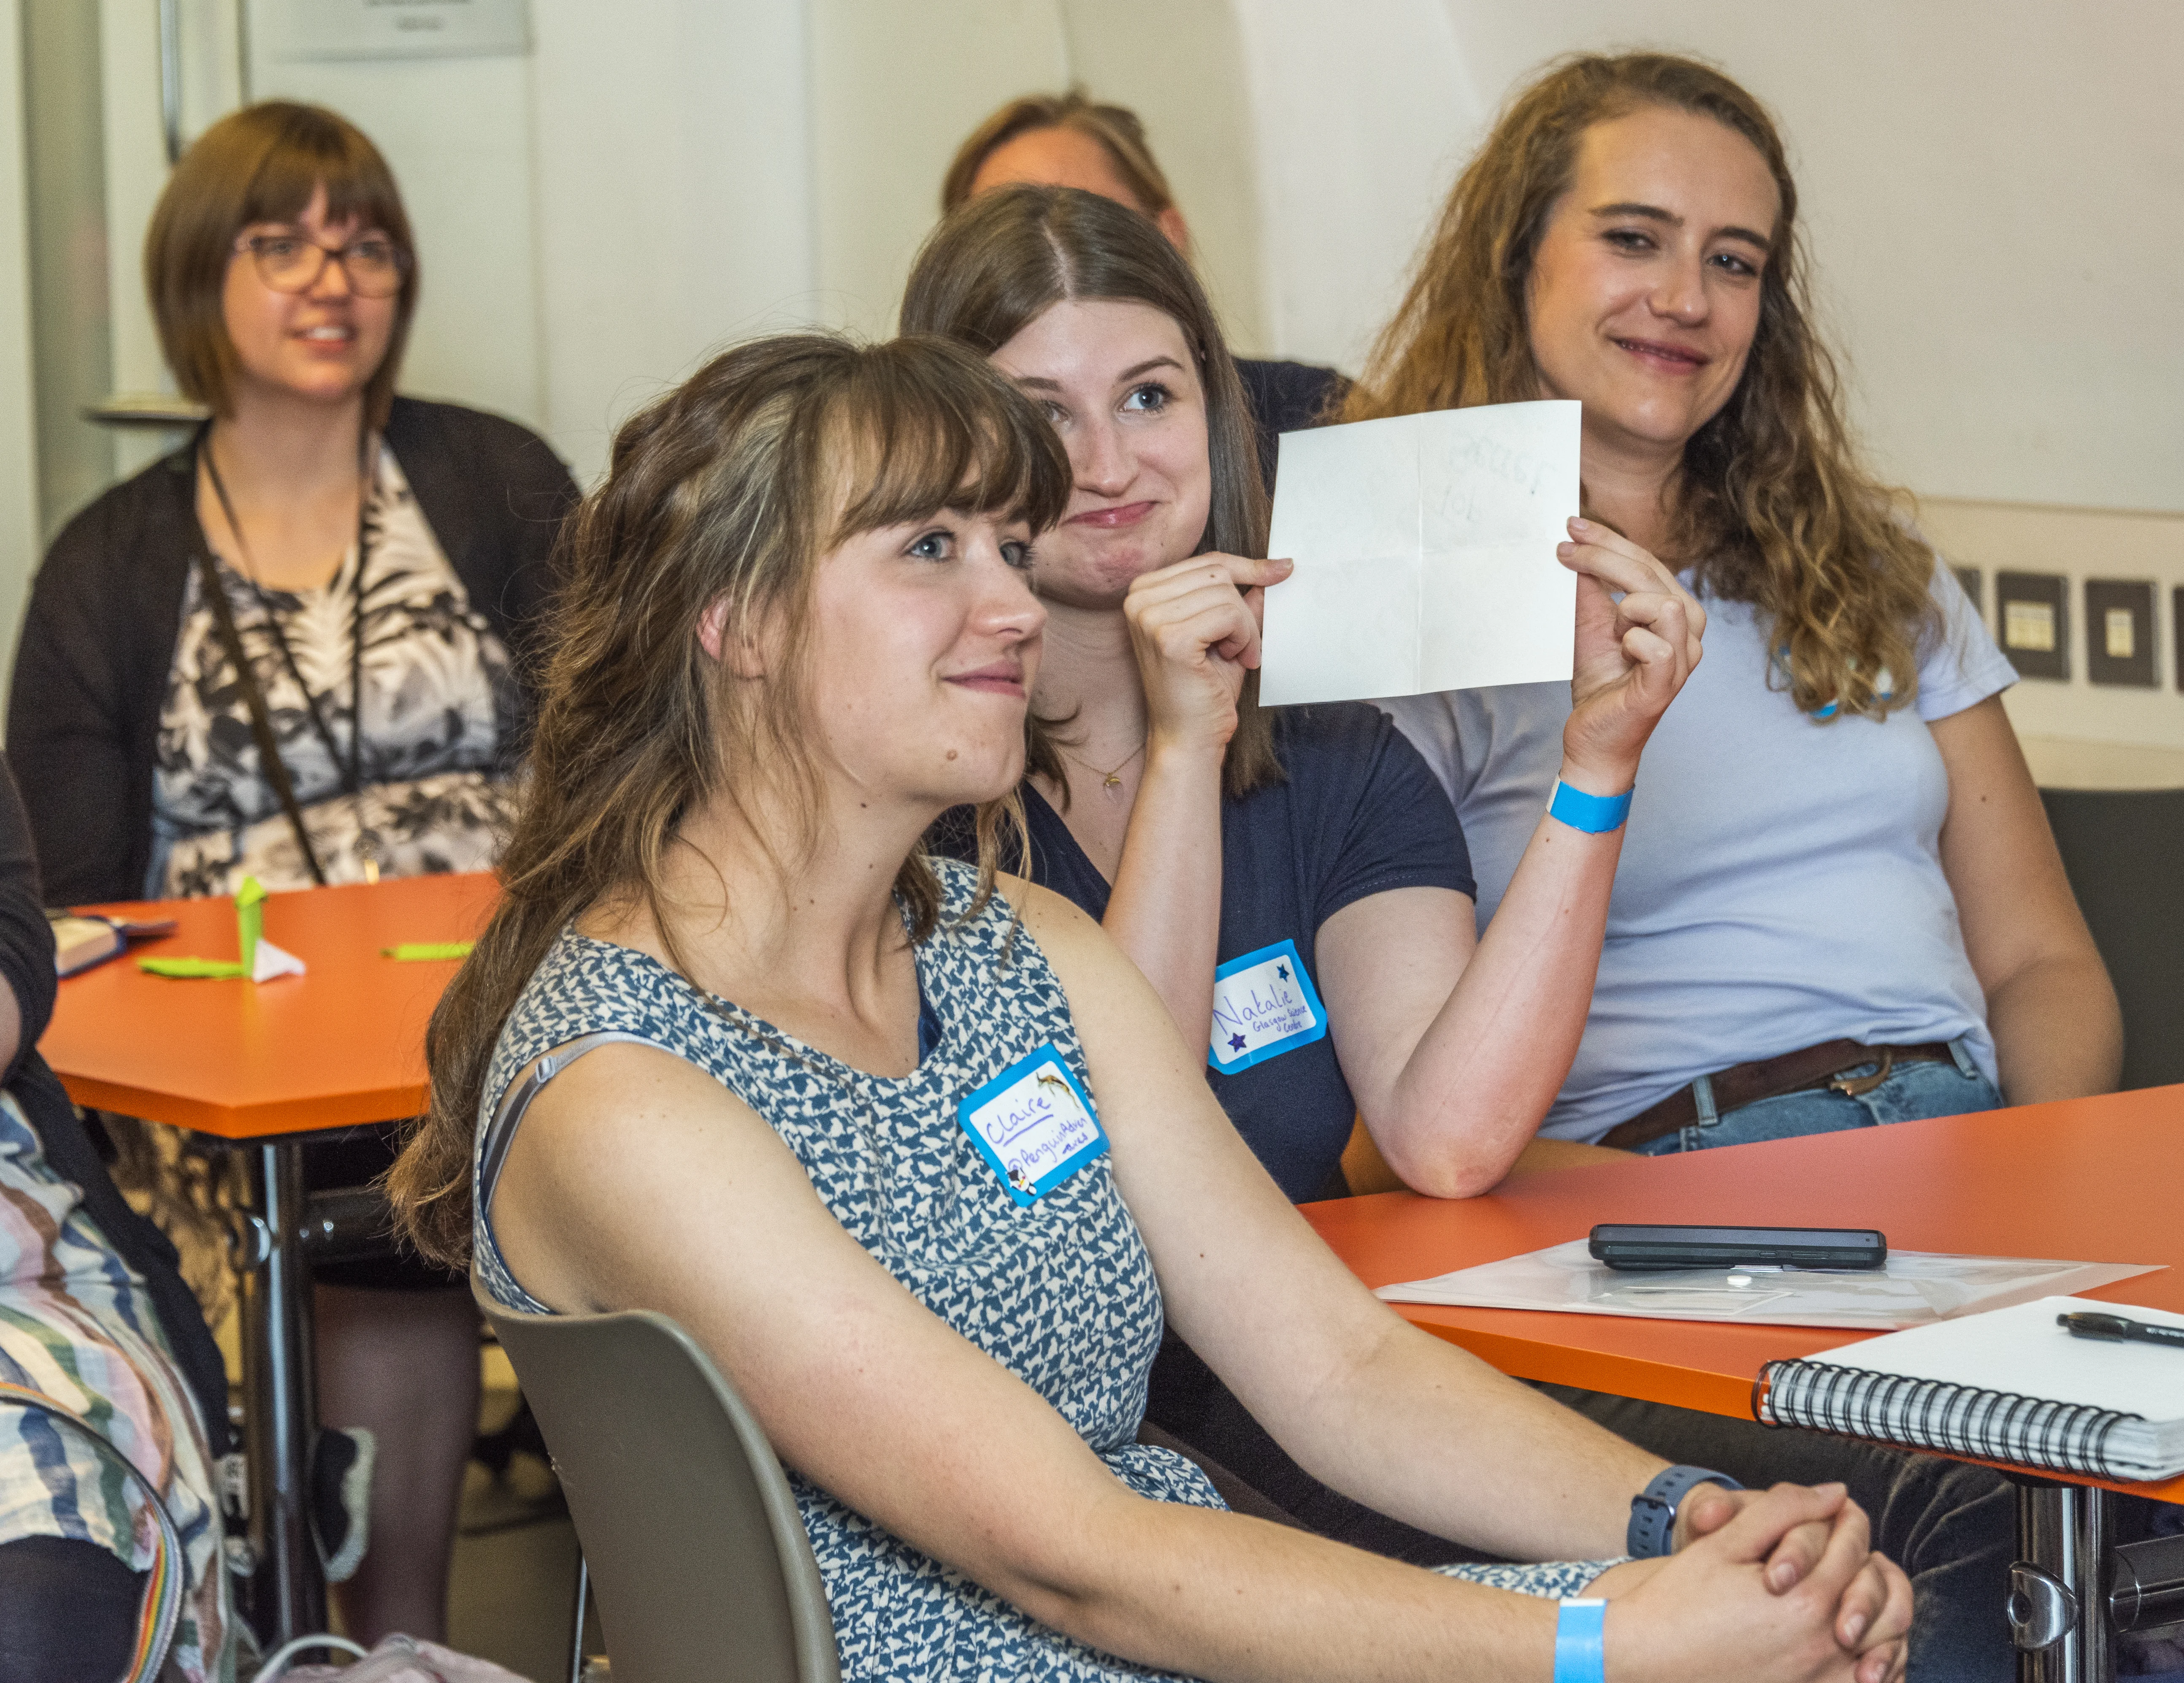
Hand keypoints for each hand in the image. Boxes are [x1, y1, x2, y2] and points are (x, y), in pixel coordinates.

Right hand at [1121, 554, 1292, 760]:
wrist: (1187, 738)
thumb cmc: (1202, 691)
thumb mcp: (1223, 634)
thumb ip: (1239, 601)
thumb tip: (1272, 570)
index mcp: (1143, 593)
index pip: (1207, 562)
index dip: (1248, 567)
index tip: (1282, 569)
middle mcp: (1138, 600)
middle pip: (1218, 574)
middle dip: (1244, 610)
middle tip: (1244, 646)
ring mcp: (1150, 618)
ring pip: (1226, 594)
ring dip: (1246, 629)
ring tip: (1237, 657)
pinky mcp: (1170, 638)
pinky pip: (1229, 615)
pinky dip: (1244, 638)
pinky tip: (1235, 660)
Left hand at [1557, 517, 1705, 793]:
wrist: (1595, 738)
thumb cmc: (1602, 684)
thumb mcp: (1592, 627)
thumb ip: (1594, 592)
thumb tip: (1580, 550)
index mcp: (1674, 612)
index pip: (1649, 562)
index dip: (1611, 541)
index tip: (1573, 527)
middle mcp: (1688, 632)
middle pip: (1653, 574)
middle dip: (1606, 556)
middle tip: (1566, 549)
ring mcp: (1682, 659)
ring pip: (1664, 603)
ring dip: (1626, 604)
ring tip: (1610, 624)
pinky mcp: (1665, 684)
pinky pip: (1658, 646)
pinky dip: (1634, 640)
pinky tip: (1621, 647)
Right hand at [1597, 1483, 1911, 1682]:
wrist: (1646, 1660)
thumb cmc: (1679, 1601)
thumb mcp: (1724, 1543)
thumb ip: (1783, 1511)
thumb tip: (1835, 1494)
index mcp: (1805, 1599)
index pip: (1853, 1550)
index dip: (1848, 1524)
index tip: (1838, 1516)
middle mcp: (1825, 1646)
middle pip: (1883, 1599)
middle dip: (1872, 1569)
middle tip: (1853, 1555)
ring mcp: (1823, 1682)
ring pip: (1890, 1647)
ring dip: (1883, 1617)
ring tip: (1860, 1598)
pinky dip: (1880, 1666)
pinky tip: (1862, 1651)